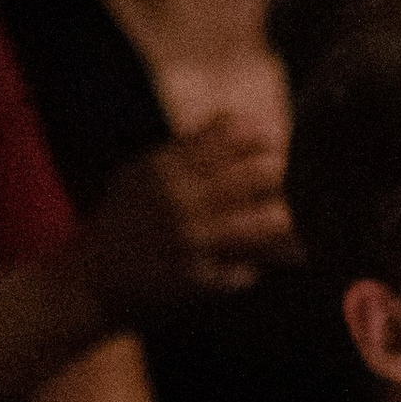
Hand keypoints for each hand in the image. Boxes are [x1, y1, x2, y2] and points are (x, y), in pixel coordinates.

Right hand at [82, 123, 293, 321]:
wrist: (85, 283)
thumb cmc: (120, 224)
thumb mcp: (142, 174)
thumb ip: (186, 147)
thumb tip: (233, 118)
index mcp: (168, 167)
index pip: (234, 136)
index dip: (269, 138)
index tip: (286, 145)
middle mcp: (181, 199)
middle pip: (259, 174)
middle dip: (294, 176)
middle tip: (315, 183)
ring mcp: (190, 241)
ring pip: (264, 224)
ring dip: (291, 224)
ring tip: (312, 228)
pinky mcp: (194, 281)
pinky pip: (245, 271)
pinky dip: (262, 268)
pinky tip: (277, 264)